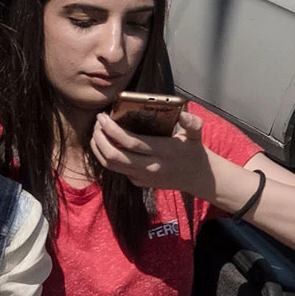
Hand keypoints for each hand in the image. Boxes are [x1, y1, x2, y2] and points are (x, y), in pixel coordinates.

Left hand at [91, 110, 215, 201]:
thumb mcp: (196, 134)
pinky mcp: (140, 183)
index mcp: (163, 151)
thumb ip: (192, 122)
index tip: (103, 117)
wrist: (198, 177)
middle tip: (97, 124)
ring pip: (112, 166)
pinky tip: (106, 146)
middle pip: (116, 156)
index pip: (131, 142)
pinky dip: (108, 158)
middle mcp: (150, 166)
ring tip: (96, 135)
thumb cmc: (194, 151)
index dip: (113, 130)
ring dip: (99, 150)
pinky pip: (119, 172)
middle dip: (100, 139)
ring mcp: (144, 177)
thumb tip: (183, 112)